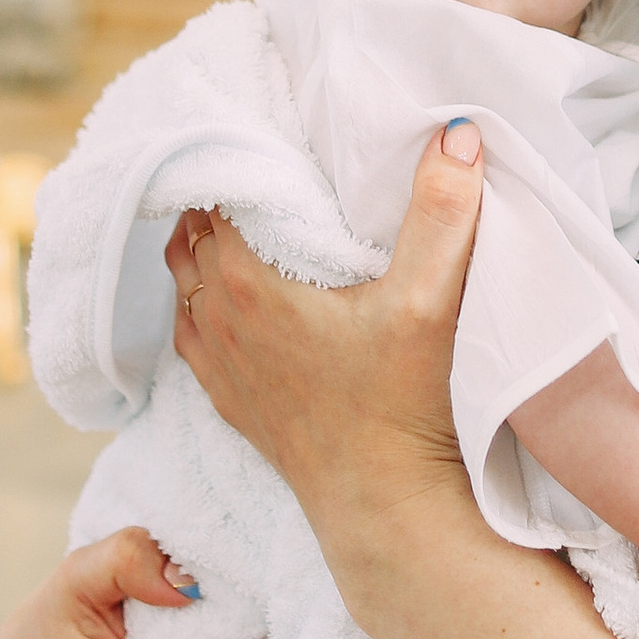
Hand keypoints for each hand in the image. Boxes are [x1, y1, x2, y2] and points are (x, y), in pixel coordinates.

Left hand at [169, 125, 483, 624]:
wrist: (385, 509)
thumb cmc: (404, 407)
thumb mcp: (430, 302)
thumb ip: (443, 213)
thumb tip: (456, 133)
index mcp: (248, 283)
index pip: (212, 191)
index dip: (234, 155)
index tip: (262, 129)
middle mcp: (217, 318)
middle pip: (190, 228)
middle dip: (217, 191)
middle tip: (259, 161)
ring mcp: (217, 362)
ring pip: (183, 279)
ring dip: (203, 243)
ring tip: (243, 214)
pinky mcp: (229, 398)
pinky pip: (190, 328)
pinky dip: (201, 297)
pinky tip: (231, 291)